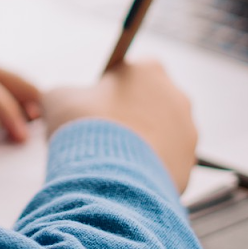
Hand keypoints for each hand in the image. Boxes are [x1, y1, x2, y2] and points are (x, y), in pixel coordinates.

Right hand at [43, 61, 197, 191]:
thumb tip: (59, 101)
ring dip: (141, 146)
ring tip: (113, 161)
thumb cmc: (84, 128)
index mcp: (149, 70)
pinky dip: (148, 172)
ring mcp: (186, 132)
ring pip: (161, 137)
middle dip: (129, 119)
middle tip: (103, 136)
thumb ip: (65, 94)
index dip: (110, 92)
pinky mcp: (188, 165)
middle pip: (150, 106)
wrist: (105, 175)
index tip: (95, 108)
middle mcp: (176, 97)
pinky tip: (126, 178)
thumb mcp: (58, 98)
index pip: (130, 75)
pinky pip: (165, 166)